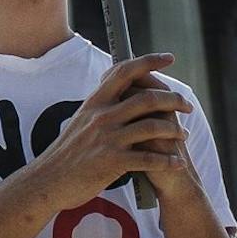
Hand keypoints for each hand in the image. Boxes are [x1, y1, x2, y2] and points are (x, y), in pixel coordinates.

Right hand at [31, 52, 196, 207]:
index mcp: (96, 102)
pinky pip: (149, 158)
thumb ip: (101, 105)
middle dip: (173, 100)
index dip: (149, 61)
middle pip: (148, 98)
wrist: (49, 180)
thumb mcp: (81, 119)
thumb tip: (118, 89)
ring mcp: (108, 138)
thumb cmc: (67, 151)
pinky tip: (177, 163)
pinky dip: (168, 160)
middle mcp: (103, 116)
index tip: (168, 57)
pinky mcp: (112, 162)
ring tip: (184, 135)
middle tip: (187, 106)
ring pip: (152, 127)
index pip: (125, 71)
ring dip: (174, 130)